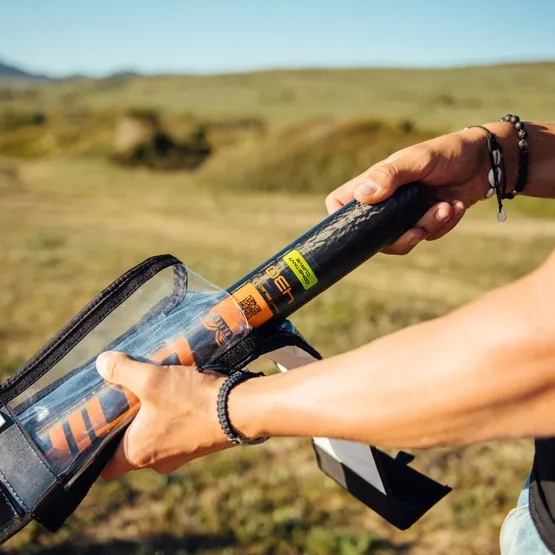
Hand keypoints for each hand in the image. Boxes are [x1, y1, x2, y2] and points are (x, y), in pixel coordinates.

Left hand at [95, 351, 227, 478]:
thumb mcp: (151, 380)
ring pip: (155, 437)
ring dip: (151, 417)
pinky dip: (172, 416)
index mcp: (138, 453)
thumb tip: (101, 362)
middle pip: (129, 446)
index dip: (95, 450)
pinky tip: (177, 393)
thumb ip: (123, 370)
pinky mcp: (198, 443)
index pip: (104, 467)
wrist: (239, 410)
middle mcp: (157, 461)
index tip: (94, 428)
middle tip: (121, 398)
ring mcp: (179, 454)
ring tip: (151, 389)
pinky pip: (176, 431)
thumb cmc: (191, 401)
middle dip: (125, 424)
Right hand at [325, 127, 493, 254]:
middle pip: (371, 234)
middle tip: (418, 230)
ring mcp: (404, 213)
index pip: (340, 203)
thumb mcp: (418, 160)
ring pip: (401, 240)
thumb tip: (362, 196)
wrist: (486, 161)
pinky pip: (426, 236)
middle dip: (398, 238)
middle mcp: (385, 200)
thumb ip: (389, 175)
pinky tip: (454, 207)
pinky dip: (443, 225)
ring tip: (446, 208)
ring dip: (427, 228)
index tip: (357, 227)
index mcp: (375, 182)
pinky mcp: (425, 220)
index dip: (340, 219)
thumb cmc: (448, 152)